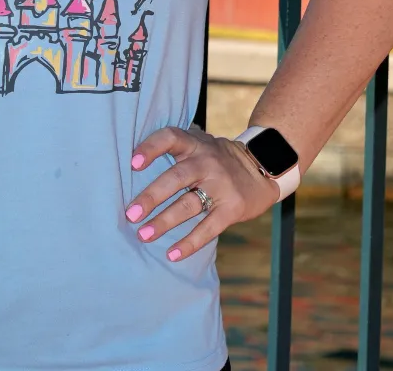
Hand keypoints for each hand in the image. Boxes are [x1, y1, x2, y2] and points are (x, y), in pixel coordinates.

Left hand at [124, 126, 279, 261]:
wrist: (262, 167)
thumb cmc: (216, 157)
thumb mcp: (199, 144)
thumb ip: (176, 149)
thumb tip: (132, 164)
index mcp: (194, 143)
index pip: (170, 138)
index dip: (150, 148)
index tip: (133, 163)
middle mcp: (206, 161)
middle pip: (175, 178)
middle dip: (151, 197)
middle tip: (130, 214)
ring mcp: (221, 185)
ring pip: (188, 205)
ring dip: (164, 222)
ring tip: (143, 235)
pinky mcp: (232, 208)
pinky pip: (208, 228)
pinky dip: (189, 243)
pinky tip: (172, 254)